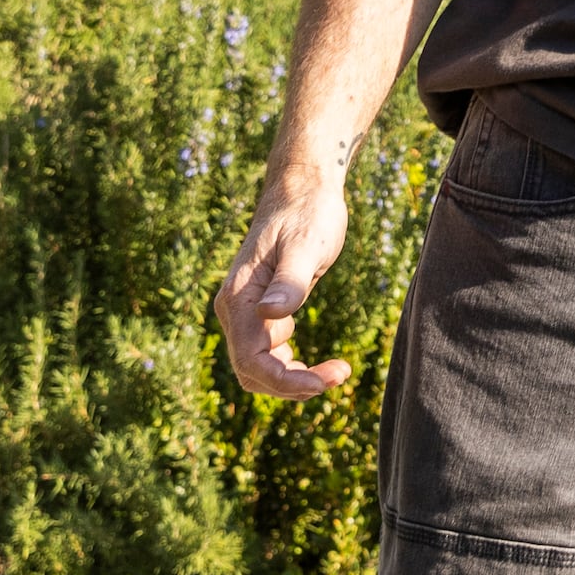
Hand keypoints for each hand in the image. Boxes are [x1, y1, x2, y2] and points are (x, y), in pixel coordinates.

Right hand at [217, 167, 354, 399]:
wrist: (303, 189)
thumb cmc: (308, 212)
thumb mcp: (306, 243)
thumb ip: (289, 280)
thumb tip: (269, 315)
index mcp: (238, 297)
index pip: (251, 359)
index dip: (284, 380)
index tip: (324, 382)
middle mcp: (235, 309)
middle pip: (252, 372)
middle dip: (292, 384)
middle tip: (340, 375)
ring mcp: (246, 313)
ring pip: (259, 368)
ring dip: (292, 380)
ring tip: (336, 372)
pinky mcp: (262, 313)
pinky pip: (268, 355)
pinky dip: (291, 367)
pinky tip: (320, 365)